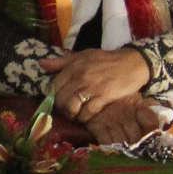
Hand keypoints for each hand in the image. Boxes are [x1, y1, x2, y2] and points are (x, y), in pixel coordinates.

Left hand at [43, 48, 159, 144]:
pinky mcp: (104, 96)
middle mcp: (79, 77)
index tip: (57, 101)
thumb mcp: (82, 56)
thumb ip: (61, 61)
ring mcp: (91, 87)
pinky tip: (87, 117)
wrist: (131, 63)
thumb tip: (40, 64)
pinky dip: (85, 117)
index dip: (53, 97)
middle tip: (66, 111)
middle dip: (61, 108)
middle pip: (60, 99)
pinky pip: (88, 112)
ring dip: (72, 115)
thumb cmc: (105, 59)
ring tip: (75, 116)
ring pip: (72, 107)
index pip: (53, 86)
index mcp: (72, 67)